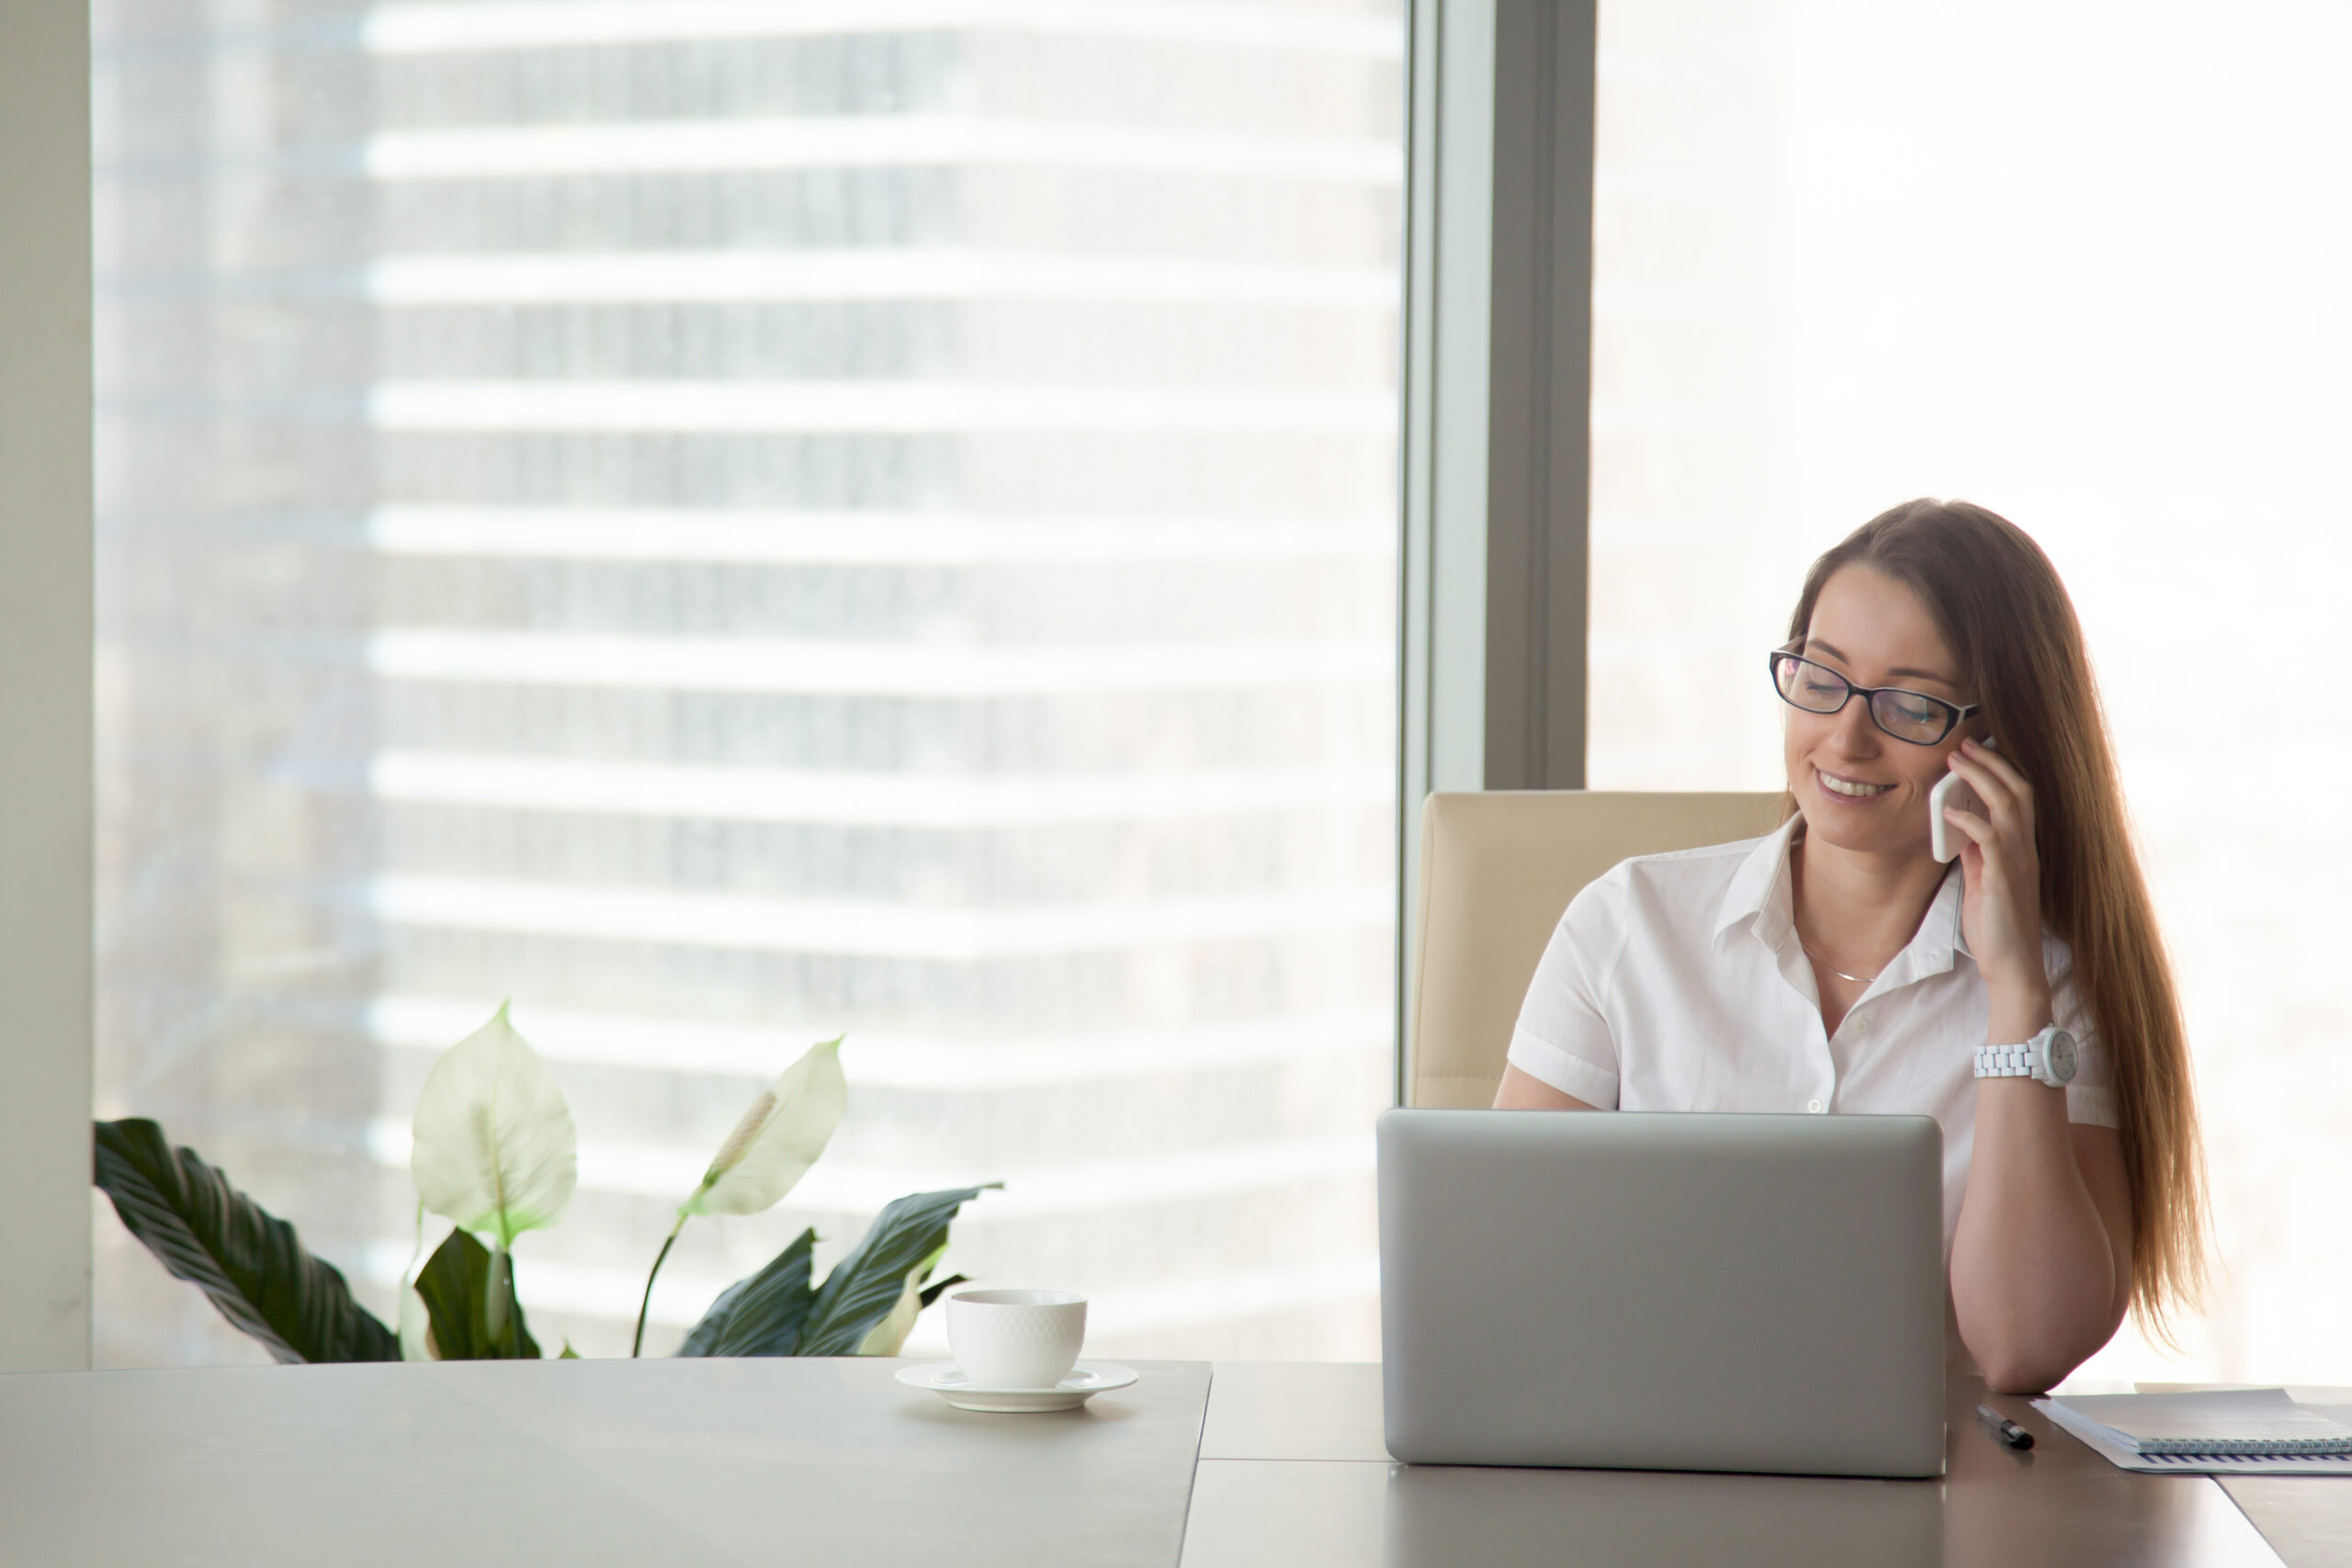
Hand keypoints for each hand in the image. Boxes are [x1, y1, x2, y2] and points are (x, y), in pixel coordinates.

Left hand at [1939, 736, 2050, 1017]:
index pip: (2019, 797)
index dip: (2000, 770)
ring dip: (1981, 780)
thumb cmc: (1996, 925)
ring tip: (1956, 762)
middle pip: (2018, 791)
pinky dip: (1970, 820)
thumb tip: (1960, 826)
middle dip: (1991, 763)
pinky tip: (1950, 812)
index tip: (1976, 751)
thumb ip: (1976, 852)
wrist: (2012, 966)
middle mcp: (2026, 849)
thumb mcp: (1983, 879)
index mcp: (2022, 848)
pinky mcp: (2004, 879)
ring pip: (2008, 806)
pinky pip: (1991, 839)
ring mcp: (2018, 862)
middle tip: (1964, 744)